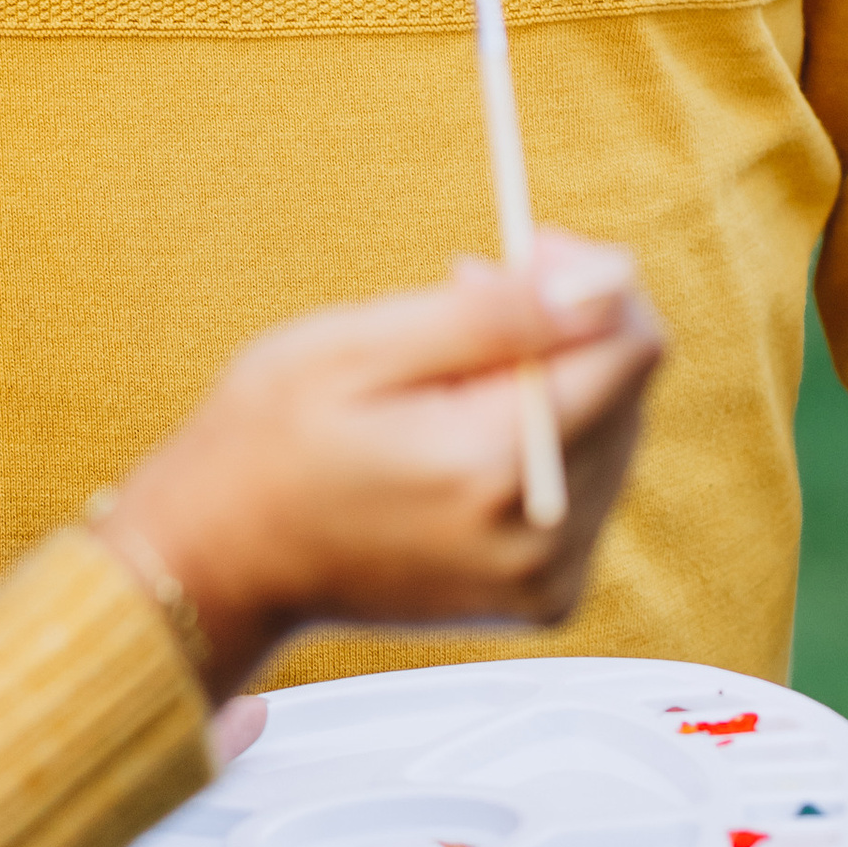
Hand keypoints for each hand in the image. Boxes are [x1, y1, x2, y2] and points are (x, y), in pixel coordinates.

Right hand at [88, 229, 661, 707]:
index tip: (524, 248)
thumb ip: (492, 316)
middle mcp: (539, 540)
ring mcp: (545, 581)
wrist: (218, 563)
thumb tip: (601, 283)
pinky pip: (584, 489)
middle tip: (463, 298)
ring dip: (549, 385)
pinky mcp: (541, 598)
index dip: (588, 279)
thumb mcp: (358, 347)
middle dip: (562, 329)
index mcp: (493, 471)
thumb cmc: (263, 446)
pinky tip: (461, 434)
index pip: (629, 350)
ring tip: (447, 374)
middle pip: (627, 391)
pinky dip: (541, 444)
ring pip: (612, 436)